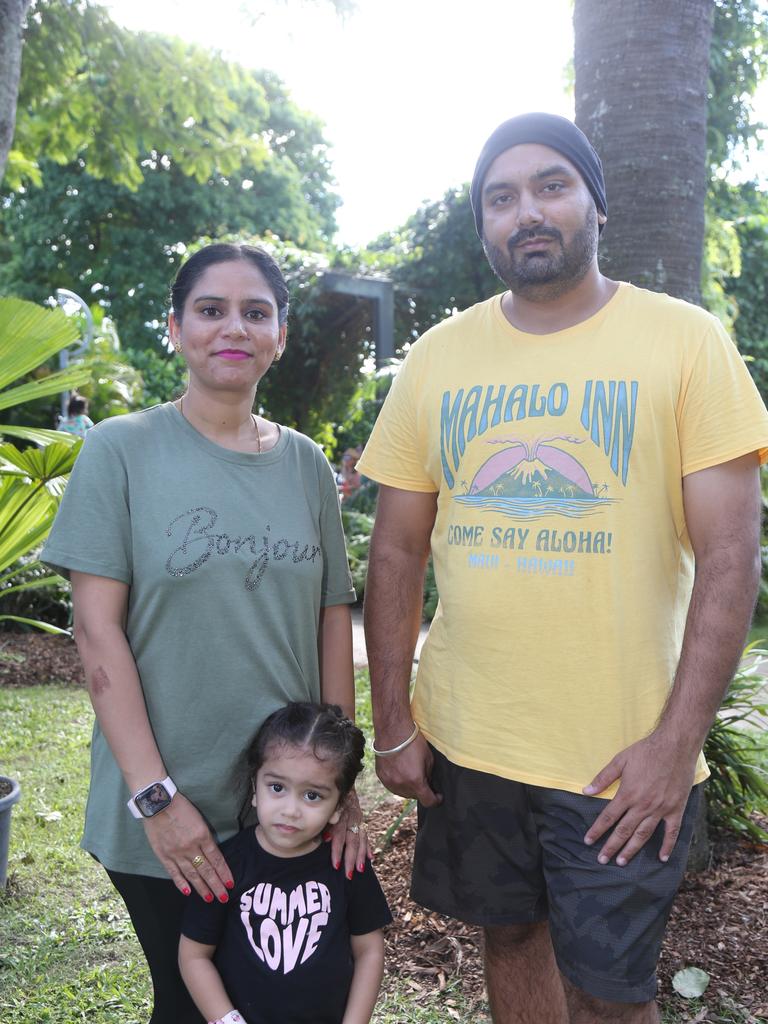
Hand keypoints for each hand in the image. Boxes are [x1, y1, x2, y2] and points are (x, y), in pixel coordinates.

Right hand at [142, 791, 232, 900]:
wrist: (158, 803)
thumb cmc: (181, 807)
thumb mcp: (199, 819)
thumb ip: (205, 837)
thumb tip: (212, 854)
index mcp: (202, 835)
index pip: (216, 859)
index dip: (224, 872)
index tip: (230, 884)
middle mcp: (191, 847)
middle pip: (206, 870)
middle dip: (216, 885)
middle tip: (224, 898)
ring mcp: (176, 853)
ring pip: (192, 874)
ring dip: (201, 888)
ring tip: (209, 899)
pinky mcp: (164, 855)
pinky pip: (174, 873)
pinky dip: (181, 883)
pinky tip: (188, 892)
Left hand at [327, 789, 369, 877]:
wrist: (343, 783)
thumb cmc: (331, 798)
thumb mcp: (329, 804)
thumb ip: (329, 819)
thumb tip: (327, 836)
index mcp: (342, 814)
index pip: (340, 835)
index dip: (337, 850)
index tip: (335, 865)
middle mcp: (352, 818)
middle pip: (352, 841)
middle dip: (350, 859)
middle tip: (348, 874)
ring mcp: (359, 820)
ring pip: (361, 840)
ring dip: (360, 856)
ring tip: (359, 870)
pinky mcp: (362, 820)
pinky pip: (366, 835)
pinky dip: (368, 847)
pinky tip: (370, 858)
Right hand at [374, 734, 441, 807]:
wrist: (392, 730)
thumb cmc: (412, 741)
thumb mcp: (428, 758)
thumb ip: (429, 775)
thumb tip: (428, 783)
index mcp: (415, 781)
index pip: (428, 801)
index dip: (435, 800)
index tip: (437, 796)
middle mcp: (401, 785)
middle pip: (415, 797)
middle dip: (421, 790)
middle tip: (424, 779)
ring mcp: (389, 782)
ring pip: (403, 793)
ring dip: (409, 788)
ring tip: (411, 773)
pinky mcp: (381, 777)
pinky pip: (392, 785)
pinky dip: (398, 782)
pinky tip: (401, 771)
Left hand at [582, 730, 697, 865]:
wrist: (675, 746)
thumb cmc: (646, 751)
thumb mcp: (620, 760)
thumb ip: (603, 778)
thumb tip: (586, 791)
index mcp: (627, 794)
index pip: (608, 817)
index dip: (597, 830)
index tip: (588, 841)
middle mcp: (643, 805)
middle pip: (624, 830)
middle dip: (611, 846)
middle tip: (602, 860)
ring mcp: (661, 809)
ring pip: (643, 834)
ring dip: (632, 849)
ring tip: (622, 862)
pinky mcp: (676, 809)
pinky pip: (671, 832)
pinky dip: (667, 845)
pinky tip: (662, 857)